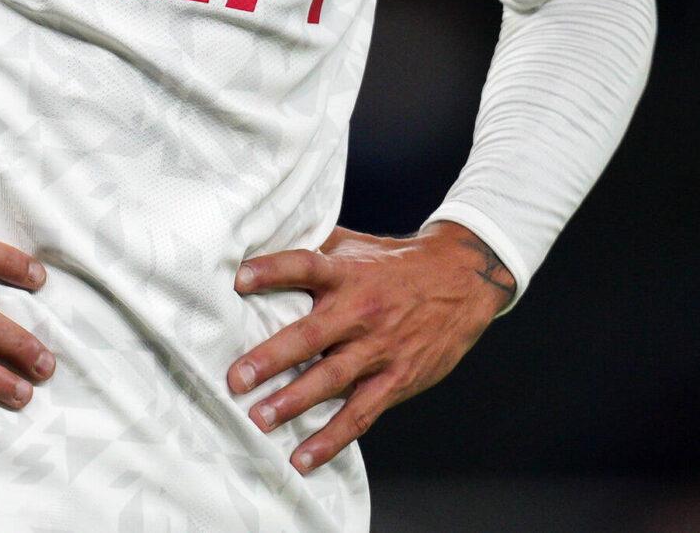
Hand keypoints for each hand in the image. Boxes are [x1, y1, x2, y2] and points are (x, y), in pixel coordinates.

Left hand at [227, 219, 514, 473]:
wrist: (462, 281)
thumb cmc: (395, 265)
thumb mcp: (357, 247)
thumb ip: (315, 248)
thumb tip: (262, 241)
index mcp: (347, 273)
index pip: (305, 265)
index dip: (273, 270)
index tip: (240, 280)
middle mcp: (361, 311)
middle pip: (311, 335)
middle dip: (271, 358)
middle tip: (237, 379)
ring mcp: (380, 349)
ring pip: (332, 379)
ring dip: (294, 402)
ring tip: (260, 420)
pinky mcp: (396, 379)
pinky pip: (360, 414)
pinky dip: (331, 438)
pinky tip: (303, 458)